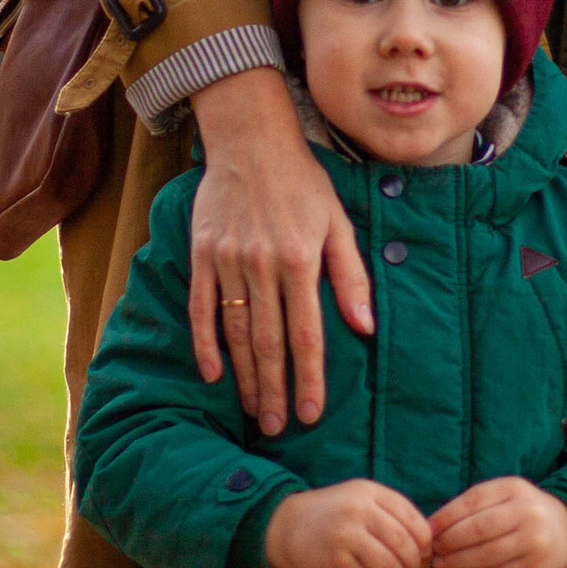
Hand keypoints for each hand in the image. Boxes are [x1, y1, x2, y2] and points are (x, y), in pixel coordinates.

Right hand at [190, 67, 373, 435]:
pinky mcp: (202, 253)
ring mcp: (228, 259)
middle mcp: (263, 263)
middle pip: (269, 341)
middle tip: (276, 428)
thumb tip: (365, 328)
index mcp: (302, 259)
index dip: (309, 378)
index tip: (311, 414)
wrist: (251, 139)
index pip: (307, 333)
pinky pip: (201, 307)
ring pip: (236, 330)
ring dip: (244, 375)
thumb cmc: (304, 183)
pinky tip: (213, 374)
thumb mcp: (338, 223)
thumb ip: (350, 276)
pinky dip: (205, 343)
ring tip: (251, 410)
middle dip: (274, 390)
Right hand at [263, 481, 433, 567]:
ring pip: (389, 563)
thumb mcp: (362, 499)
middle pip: (403, 542)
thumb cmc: (335, 514)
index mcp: (370, 492)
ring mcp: (346, 536)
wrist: (290, 525)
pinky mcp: (335, 561)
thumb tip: (426, 545)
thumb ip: (391, 514)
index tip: (425, 551)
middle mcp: (359, 510)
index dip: (424, 539)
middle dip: (414, 562)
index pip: (411, 517)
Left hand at [428, 478, 566, 567]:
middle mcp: (527, 513)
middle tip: (433, 550)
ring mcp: (534, 542)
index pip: (474, 500)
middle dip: (449, 541)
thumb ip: (472, 506)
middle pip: (478, 529)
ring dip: (458, 561)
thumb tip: (433, 526)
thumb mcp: (504, 496)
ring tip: (441, 564)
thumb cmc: (523, 510)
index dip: (447, 516)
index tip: (428, 529)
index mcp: (514, 489)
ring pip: (487, 554)